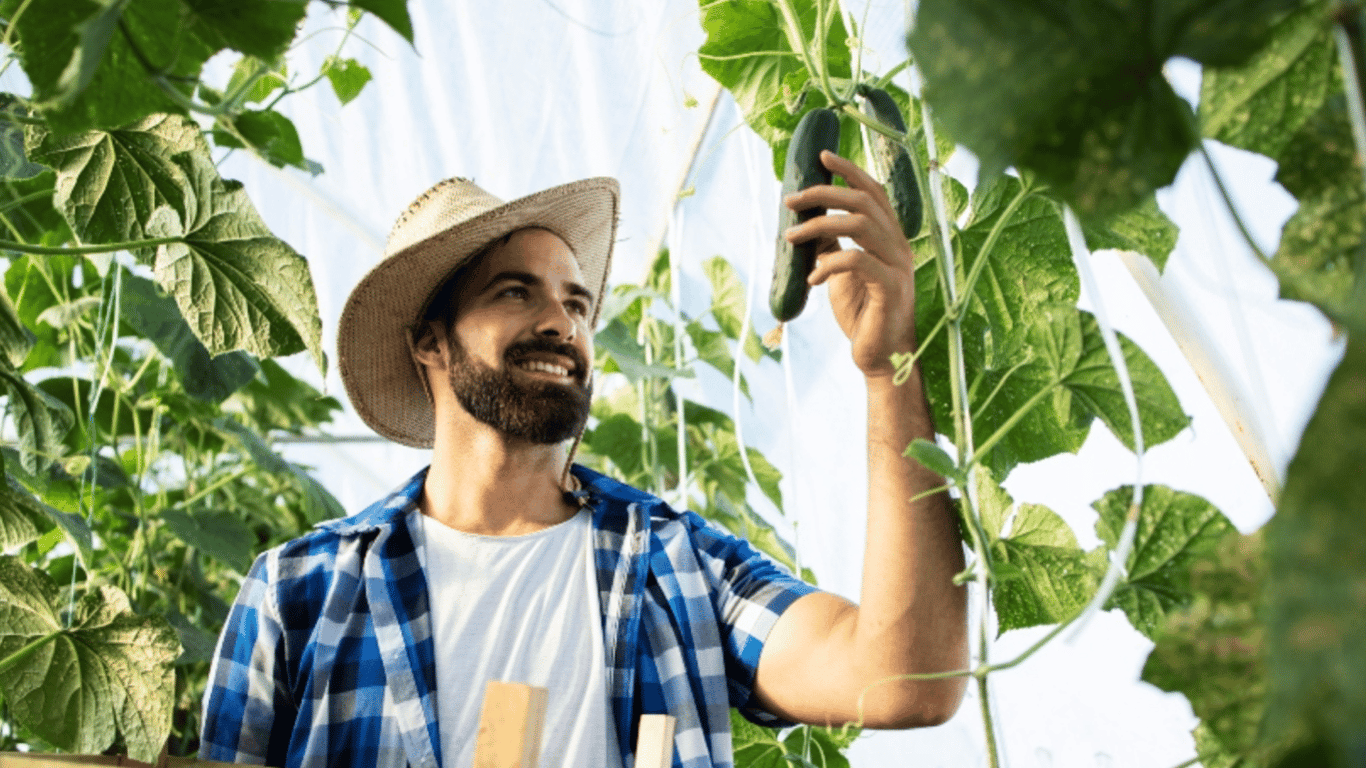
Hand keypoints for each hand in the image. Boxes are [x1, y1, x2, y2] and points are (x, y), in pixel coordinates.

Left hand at [782, 150, 916, 378]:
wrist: (880, 355)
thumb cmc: (862, 312)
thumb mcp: (840, 272)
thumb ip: (830, 246)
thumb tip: (806, 223)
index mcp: (890, 237)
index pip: (873, 191)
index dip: (849, 170)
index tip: (822, 156)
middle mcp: (898, 245)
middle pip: (863, 201)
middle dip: (823, 193)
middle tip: (791, 201)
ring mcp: (898, 265)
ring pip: (859, 224)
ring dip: (818, 226)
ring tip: (791, 238)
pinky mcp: (890, 287)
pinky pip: (857, 261)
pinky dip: (828, 264)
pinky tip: (813, 279)